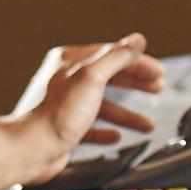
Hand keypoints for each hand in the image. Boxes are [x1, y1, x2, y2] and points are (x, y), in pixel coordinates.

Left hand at [23, 34, 167, 159]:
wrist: (31, 148)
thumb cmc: (58, 114)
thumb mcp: (93, 77)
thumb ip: (117, 57)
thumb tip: (137, 41)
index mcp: (70, 61)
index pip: (112, 55)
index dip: (138, 63)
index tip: (158, 72)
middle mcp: (66, 80)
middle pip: (109, 77)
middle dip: (135, 83)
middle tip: (157, 87)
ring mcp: (65, 105)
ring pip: (103, 105)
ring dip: (127, 114)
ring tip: (147, 124)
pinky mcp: (64, 128)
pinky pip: (91, 127)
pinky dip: (106, 131)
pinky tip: (116, 136)